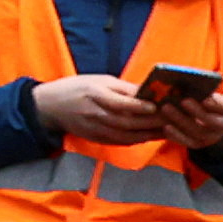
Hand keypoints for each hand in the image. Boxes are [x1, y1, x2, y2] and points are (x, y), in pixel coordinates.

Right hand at [29, 70, 175, 142]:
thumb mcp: (98, 80)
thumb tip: (149, 91)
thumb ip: (123, 88)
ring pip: (127, 136)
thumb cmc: (76, 88)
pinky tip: (151, 136)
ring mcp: (96, 129)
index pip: (121, 104)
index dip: (140, 106)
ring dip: (149, 134)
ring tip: (168, 130)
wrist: (50, 107)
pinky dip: (138, 140)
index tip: (159, 106)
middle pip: (127, 122)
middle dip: (152, 122)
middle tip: (172, 119)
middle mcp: (95, 114)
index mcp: (95, 95)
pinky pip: (121, 142)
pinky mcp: (97, 139)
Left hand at [167, 84, 222, 151]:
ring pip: (198, 132)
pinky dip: (176, 135)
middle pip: (211, 121)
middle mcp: (222, 126)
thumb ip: (201, 91)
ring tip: (166, 108)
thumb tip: (182, 84)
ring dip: (181, 121)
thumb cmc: (205, 102)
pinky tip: (165, 126)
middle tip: (182, 101)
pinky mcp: (198, 144)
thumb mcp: (208, 95)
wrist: (209, 122)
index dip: (216, 104)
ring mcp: (211, 137)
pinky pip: (188, 142)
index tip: (205, 99)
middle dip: (196, 111)